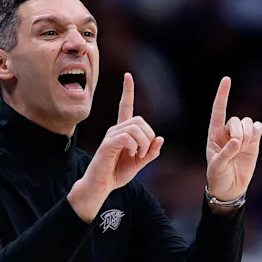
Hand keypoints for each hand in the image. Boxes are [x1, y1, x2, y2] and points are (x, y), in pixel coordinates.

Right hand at [69, 73, 163, 222]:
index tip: (128, 76)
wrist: (101, 186)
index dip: (128, 91)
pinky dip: (134, 147)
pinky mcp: (107, 144)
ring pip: (135, 128)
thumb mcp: (139, 163)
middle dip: (149, 137)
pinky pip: (127, 137)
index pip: (125, 106)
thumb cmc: (117, 174)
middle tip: (144, 153)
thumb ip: (150, 152)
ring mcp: (110, 136)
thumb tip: (160, 138)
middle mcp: (115, 130)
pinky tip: (131, 155)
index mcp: (123, 132)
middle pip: (140, 120)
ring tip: (137, 156)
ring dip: (143, 144)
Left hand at [206, 76, 261, 202]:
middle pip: (237, 120)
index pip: (218, 110)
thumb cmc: (217, 176)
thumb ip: (226, 153)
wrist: (230, 188)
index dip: (223, 95)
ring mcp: (242, 135)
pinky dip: (257, 132)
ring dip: (248, 135)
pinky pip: (259, 128)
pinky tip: (252, 142)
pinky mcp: (254, 141)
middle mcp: (228, 132)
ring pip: (249, 122)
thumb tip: (237, 142)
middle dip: (239, 133)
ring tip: (243, 149)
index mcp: (214, 134)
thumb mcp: (216, 167)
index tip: (227, 79)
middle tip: (238, 147)